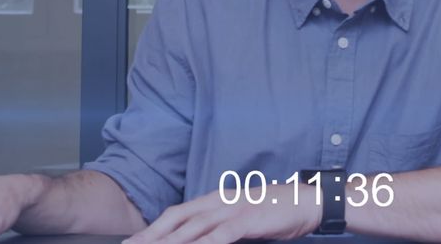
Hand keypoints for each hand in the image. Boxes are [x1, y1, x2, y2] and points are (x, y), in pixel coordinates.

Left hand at [125, 182, 321, 243]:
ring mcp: (234, 209)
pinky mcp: (250, 219)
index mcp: (214, 201)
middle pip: (178, 219)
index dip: (153, 228)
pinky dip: (207, 243)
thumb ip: (217, 228)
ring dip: (172, 241)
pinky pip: (223, 233)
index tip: (132, 242)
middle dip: (152, 235)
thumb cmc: (274, 212)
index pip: (176, 214)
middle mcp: (219, 202)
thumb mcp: (240, 218)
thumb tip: (196, 241)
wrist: (308, 201)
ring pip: (195, 227)